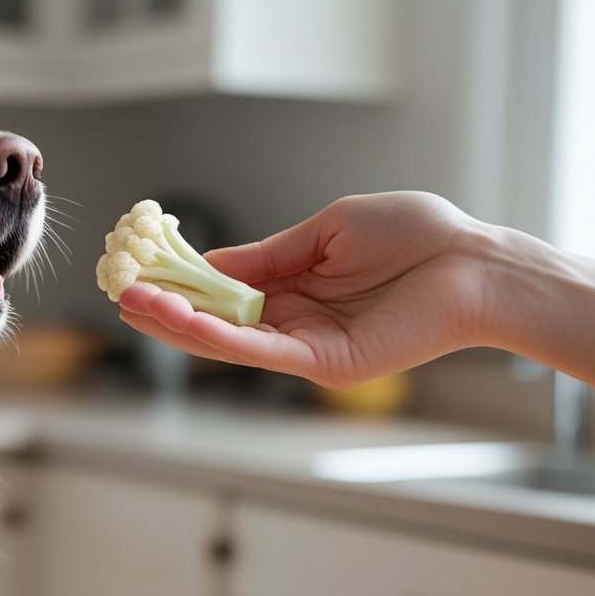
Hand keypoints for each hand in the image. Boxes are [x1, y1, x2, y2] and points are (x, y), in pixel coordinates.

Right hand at [118, 191, 497, 387]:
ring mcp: (306, 347)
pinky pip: (258, 350)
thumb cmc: (414, 236)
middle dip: (166, 308)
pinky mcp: (323, 365)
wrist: (473, 263)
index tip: (142, 267)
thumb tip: (211, 261)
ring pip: (227, 341)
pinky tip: (179, 317)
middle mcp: (293, 322)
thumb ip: (268, 254)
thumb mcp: (325, 231)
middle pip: (215, 321)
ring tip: (134, 304)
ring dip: (178, 325)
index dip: (182, 282)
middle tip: (121, 292)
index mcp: (294, 287)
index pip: (223, 290)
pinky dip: (216, 335)